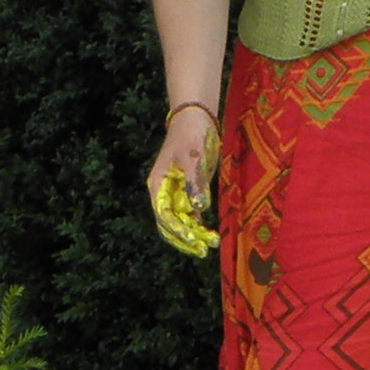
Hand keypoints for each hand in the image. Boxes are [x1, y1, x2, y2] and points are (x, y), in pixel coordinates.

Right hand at [144, 113, 213, 256]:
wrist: (196, 120)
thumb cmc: (190, 134)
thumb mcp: (193, 156)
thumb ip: (194, 183)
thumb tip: (198, 208)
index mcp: (159, 185)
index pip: (164, 214)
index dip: (176, 228)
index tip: (192, 237)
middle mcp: (165, 193)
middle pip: (170, 223)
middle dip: (185, 238)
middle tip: (202, 249)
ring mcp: (177, 194)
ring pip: (182, 222)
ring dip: (194, 234)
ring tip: (210, 244)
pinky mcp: (190, 192)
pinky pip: (192, 215)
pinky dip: (200, 226)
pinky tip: (210, 236)